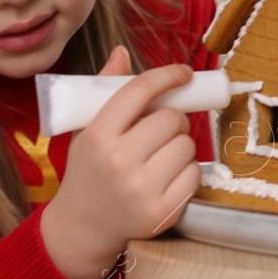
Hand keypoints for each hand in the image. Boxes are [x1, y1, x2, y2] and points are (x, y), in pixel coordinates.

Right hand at [40, 45, 202, 278]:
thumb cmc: (89, 171)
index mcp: (98, 135)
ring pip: (187, 145)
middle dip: (173, 119)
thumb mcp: (87, 130)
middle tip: (162, 130)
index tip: (183, 73)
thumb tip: (122, 51)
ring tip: (160, 156)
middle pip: (172, 119)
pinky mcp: (161, 212)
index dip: (167, 76)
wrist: (82, 227)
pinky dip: (188, 171)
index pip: (140, 90)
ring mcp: (141, 190)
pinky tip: (167, 176)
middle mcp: (118, 161)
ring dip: (181, 145)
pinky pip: (195, 174)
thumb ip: (106, 90)